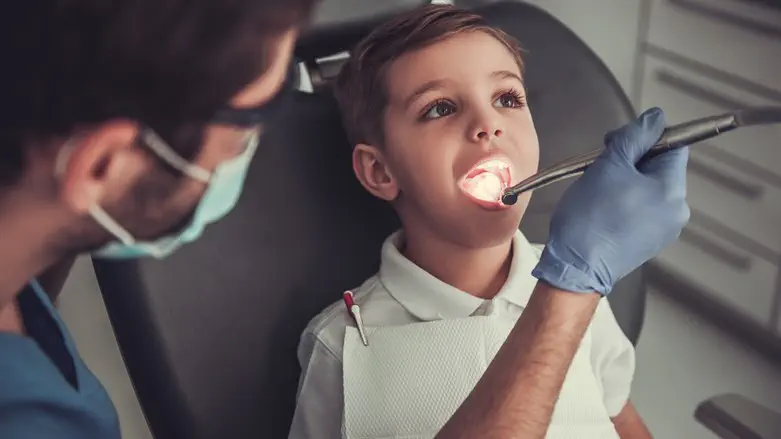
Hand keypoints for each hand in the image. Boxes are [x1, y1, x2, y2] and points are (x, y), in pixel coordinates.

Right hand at [533, 107, 689, 294]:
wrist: (575, 267)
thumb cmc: (589, 217)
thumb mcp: (609, 165)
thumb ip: (634, 137)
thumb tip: (656, 117)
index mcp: (672, 189)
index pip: (673, 145)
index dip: (645, 137)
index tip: (617, 142)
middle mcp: (676, 210)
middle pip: (660, 167)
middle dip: (632, 160)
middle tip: (601, 165)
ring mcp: (664, 229)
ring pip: (649, 188)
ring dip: (626, 180)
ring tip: (598, 189)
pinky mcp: (648, 242)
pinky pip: (641, 209)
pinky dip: (624, 202)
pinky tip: (602, 209)